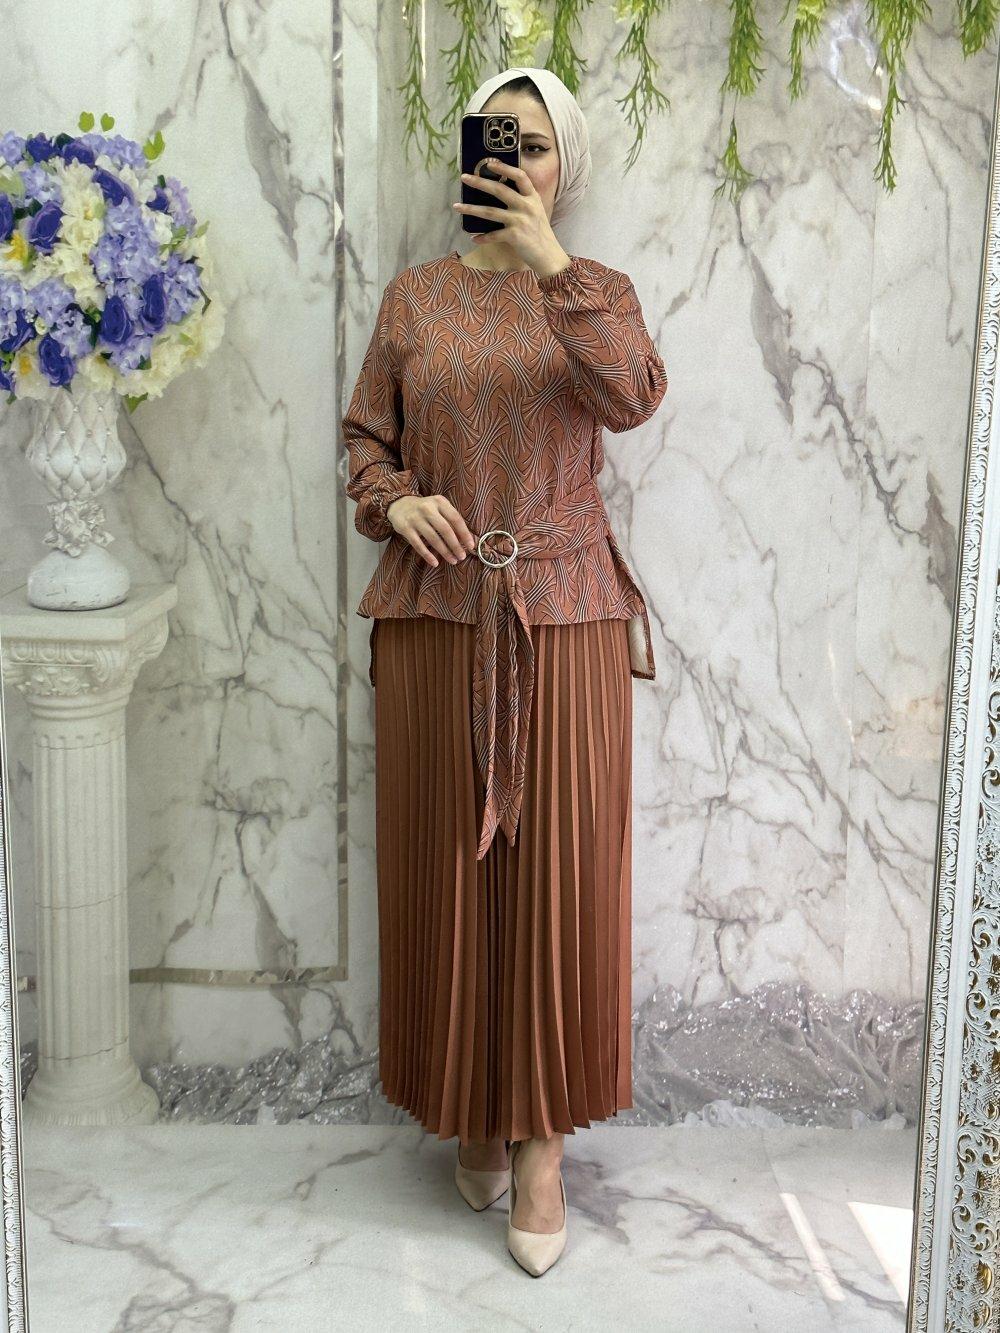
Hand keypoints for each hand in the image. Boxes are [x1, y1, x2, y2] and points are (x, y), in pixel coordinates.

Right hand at [386, 493, 476, 567]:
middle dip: (455, 545)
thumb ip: (450, 520)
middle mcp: (427, 508)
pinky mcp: (405, 528)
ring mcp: (415, 518)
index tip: (471, 546)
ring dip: (444, 552)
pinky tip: (435, 563)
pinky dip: (427, 555)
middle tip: (462, 556)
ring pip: (433, 538)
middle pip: (445, 530)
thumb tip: (465, 540)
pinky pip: (418, 545)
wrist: (399, 505)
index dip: (464, 533)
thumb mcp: (438, 508)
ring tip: (452, 560)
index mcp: (439, 502)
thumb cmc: (425, 509)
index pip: (455, 518)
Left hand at [453, 160, 570, 276]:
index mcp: (532, 197)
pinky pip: (493, 235)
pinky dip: (482, 238)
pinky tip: (474, 238)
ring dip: (471, 209)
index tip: (489, 162)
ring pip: (490, 211)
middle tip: (464, 178)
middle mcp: (526, 206)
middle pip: (499, 189)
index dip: (504, 167)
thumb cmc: (540, 232)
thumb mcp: (536, 210)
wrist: (548, 255)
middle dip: (479, 182)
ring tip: (457, 206)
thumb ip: (523, 199)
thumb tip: (500, 191)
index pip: (519, 176)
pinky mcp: (514, 236)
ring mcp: (520, 221)